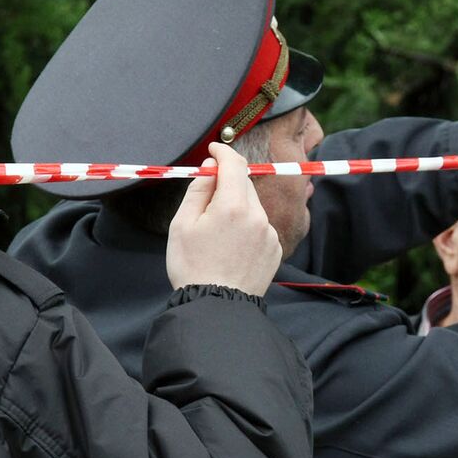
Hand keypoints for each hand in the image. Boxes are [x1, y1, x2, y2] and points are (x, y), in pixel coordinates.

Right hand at [166, 143, 282, 295]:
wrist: (216, 307)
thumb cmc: (193, 267)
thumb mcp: (182, 224)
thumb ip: (198, 189)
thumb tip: (211, 168)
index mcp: (233, 206)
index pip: (234, 164)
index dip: (223, 152)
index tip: (213, 150)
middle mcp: (258, 216)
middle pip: (244, 184)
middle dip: (227, 183)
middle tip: (206, 199)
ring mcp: (269, 234)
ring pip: (253, 206)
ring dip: (237, 207)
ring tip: (217, 232)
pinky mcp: (275, 249)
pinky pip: (260, 226)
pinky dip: (247, 226)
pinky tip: (231, 246)